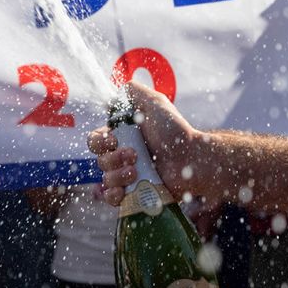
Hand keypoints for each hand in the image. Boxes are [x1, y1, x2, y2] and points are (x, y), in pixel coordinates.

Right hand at [88, 81, 203, 206]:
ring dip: (117, 175)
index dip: (100, 142)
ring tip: (136, 172)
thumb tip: (118, 88)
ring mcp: (128, 176)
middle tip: (134, 155)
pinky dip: (113, 195)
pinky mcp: (134, 194)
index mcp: (123, 137)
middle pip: (100, 161)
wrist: (192, 158)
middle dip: (113, 158)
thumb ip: (135, 92)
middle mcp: (122, 156)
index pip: (96, 141)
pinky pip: (112, 199)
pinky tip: (124, 190)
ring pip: (106, 180)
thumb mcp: (156, 103)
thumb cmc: (175, 131)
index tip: (114, 139)